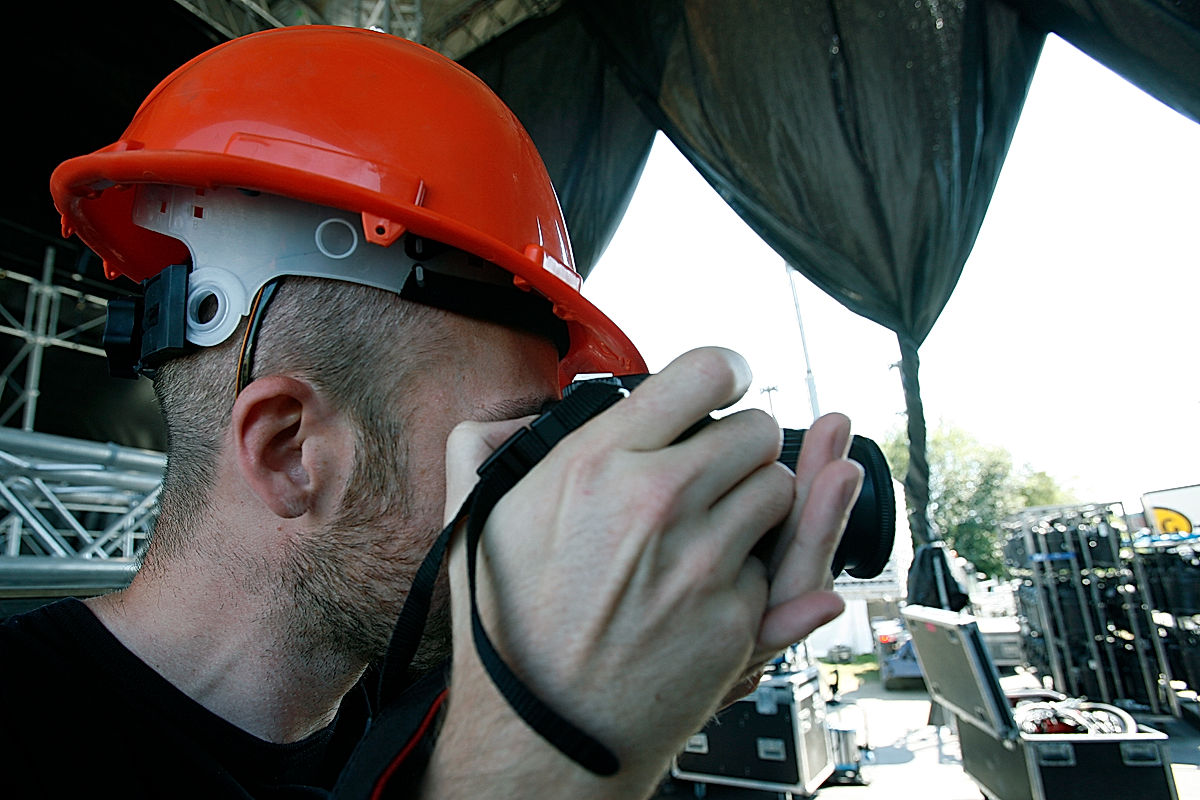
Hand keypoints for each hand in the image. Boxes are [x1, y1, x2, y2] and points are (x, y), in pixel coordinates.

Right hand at [430, 347, 856, 793]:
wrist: (540, 731)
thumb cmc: (509, 628)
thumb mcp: (474, 518)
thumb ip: (483, 446)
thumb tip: (518, 419)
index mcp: (597, 463)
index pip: (706, 372)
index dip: (724, 373)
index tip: (725, 386)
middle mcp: (657, 501)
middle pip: (754, 430)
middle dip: (736, 445)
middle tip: (713, 469)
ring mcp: (703, 562)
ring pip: (778, 491)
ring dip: (752, 501)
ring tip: (711, 526)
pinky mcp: (735, 618)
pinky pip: (773, 564)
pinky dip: (748, 568)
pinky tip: (705, 585)